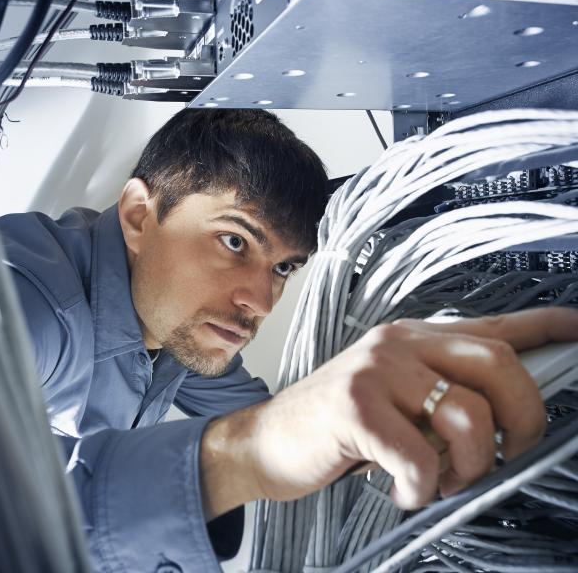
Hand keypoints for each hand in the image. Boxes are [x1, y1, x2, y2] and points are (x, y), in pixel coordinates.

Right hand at [200, 307, 577, 518]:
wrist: (270, 439)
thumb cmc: (338, 426)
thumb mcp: (394, 399)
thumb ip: (440, 397)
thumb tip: (497, 417)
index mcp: (413, 339)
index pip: (492, 326)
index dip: (544, 326)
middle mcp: (398, 343)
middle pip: (497, 366)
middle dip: (523, 420)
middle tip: (507, 454)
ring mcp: (375, 370)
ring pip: (467, 415)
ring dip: (468, 467)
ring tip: (441, 479)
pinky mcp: (354, 405)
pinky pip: (420, 457)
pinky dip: (421, 488)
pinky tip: (401, 489)